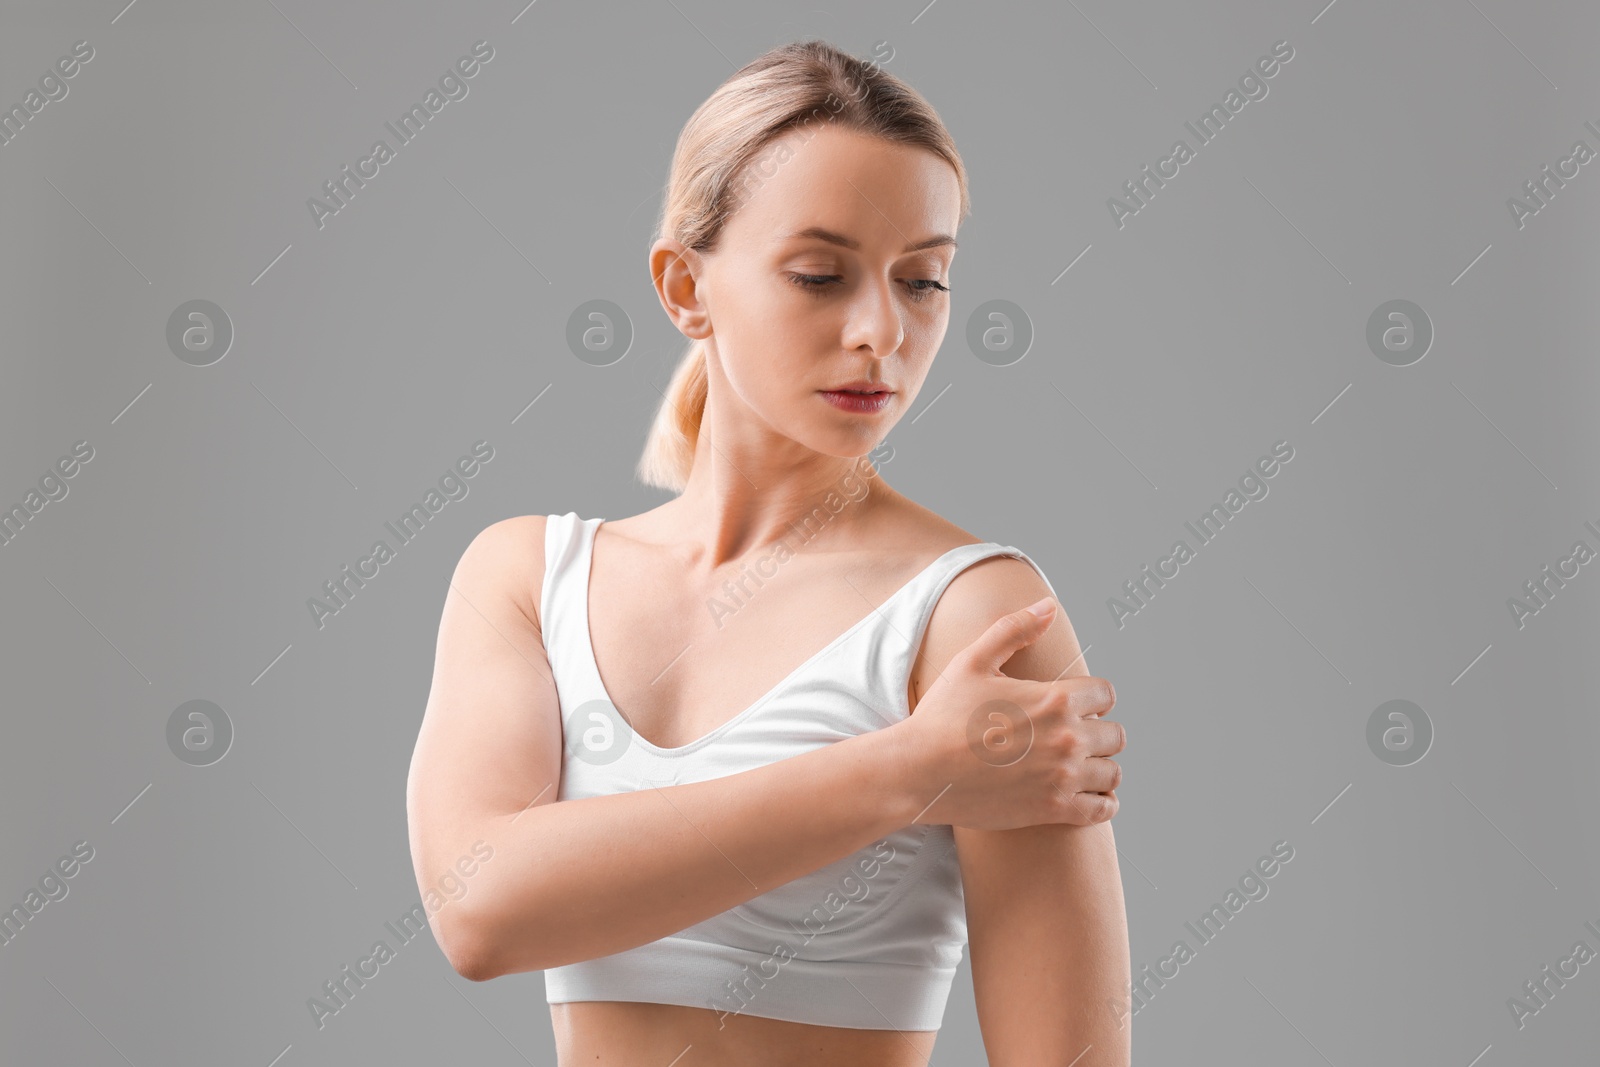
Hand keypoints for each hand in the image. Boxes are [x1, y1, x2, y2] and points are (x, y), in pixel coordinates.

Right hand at [891, 599, 1123, 829]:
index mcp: (1056, 698)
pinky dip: (1102, 804)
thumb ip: (1014, 630)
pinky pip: (1102, 810)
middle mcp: (1068, 738)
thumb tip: (1049, 606)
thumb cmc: (942, 715)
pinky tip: (1086, 795)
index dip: (1092, 698)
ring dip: (1100, 768)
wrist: (919, 771)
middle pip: (1115, 735)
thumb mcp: (973, 661)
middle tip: (1072, 737)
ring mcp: (1063, 777)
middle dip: (1098, 732)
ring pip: (1112, 774)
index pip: (1106, 694)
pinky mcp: (1054, 810)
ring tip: (1079, 767)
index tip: (1076, 706)